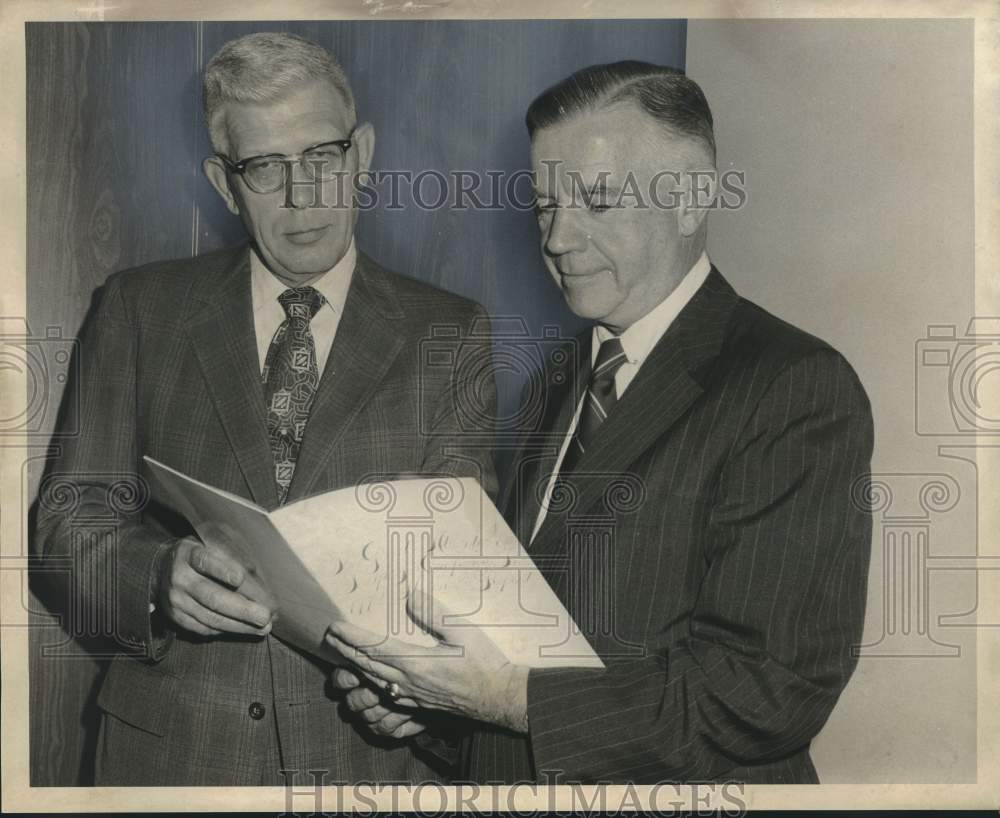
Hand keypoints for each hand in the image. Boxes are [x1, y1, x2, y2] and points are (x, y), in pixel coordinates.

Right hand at [156, 535, 276, 636]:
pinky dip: (227, 630)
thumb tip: (261, 583)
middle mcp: (180, 578)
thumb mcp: (210, 546)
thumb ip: (231, 559)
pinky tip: (245, 629)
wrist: (162, 569)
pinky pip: (204, 628)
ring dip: (240, 625)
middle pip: (212, 597)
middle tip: (266, 616)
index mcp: (189, 555)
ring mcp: (176, 600)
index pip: (205, 562)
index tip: (240, 578)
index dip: (222, 570)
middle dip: (242, 609)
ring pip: (210, 617)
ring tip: (263, 628)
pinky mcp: (176, 617)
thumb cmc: (199, 556)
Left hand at [325, 594, 528, 732]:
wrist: (498, 697)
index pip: (374, 648)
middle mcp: (408, 682)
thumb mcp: (461, 631)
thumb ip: (432, 612)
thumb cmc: (483, 663)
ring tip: (342, 653)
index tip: (336, 626)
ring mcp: (411, 695)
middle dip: (345, 651)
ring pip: (374, 680)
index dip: (352, 637)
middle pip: (367, 666)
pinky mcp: (418, 703)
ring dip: (355, 665)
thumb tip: (410, 593)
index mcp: (416, 663)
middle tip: (329, 637)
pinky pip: (386, 690)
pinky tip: (369, 676)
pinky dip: (371, 679)